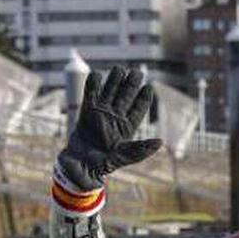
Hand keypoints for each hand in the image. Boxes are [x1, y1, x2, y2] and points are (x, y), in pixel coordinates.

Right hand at [57, 66, 162, 191]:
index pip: (139, 109)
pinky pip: (90, 95)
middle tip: (136, 73)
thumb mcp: (123, 157)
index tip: (148, 87)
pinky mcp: (86, 113)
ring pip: (110, 92)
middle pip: (126, 96)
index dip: (144, 98)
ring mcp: (101, 114)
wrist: (78, 168)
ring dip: (114, 81)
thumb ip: (140, 150)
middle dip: (131, 84)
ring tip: (119, 69)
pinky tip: (96, 74)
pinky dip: (92, 86)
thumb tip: (160, 142)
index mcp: (127, 128)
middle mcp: (116, 118)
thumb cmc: (102, 166)